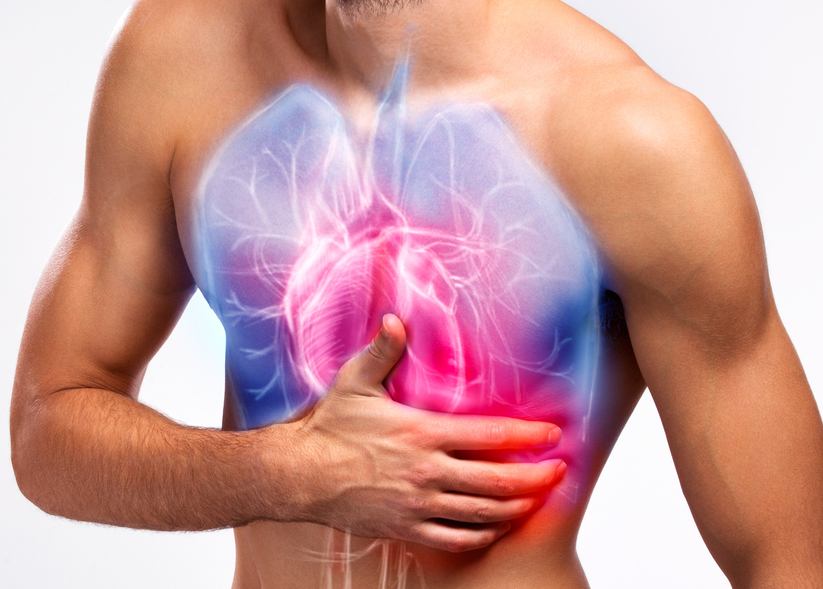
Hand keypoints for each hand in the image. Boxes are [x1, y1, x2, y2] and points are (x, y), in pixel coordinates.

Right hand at [285, 314, 565, 551]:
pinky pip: (456, 539)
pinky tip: (495, 526)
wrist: (298, 475)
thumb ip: (382, 351)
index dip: (527, 436)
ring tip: (535, 498)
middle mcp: (426, 472)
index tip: (553, 434)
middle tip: (558, 471)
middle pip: (498, 481)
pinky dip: (483, 534)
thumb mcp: (354, 382)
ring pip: (484, 513)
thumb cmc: (328, 427)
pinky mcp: (406, 528)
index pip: (489, 435)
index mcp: (421, 433)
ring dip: (517, 507)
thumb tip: (396, 318)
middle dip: (536, 478)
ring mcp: (418, 504)